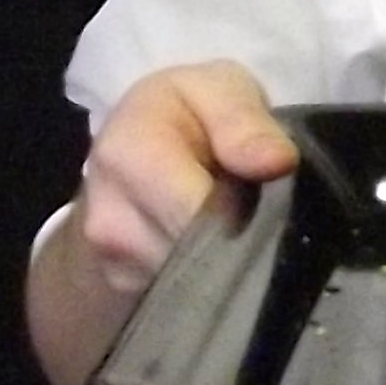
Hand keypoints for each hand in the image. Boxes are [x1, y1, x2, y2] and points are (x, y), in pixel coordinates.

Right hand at [70, 61, 295, 298]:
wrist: (129, 159)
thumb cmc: (182, 114)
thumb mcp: (215, 87)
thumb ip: (241, 118)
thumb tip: (276, 161)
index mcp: (125, 153)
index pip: (195, 208)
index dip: (244, 208)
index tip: (269, 192)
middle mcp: (108, 220)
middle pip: (198, 252)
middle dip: (240, 235)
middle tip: (260, 205)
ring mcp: (114, 266)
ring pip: (197, 281)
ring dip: (229, 257)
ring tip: (238, 219)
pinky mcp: (130, 294)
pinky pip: (186, 298)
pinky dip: (213, 277)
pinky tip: (219, 244)